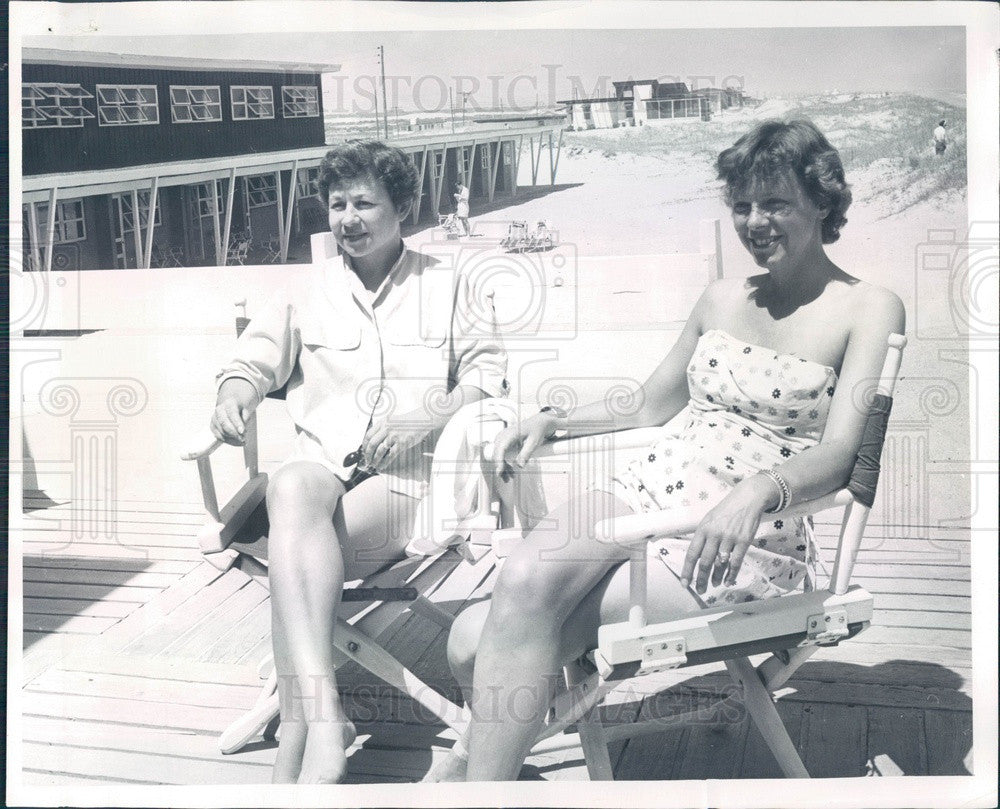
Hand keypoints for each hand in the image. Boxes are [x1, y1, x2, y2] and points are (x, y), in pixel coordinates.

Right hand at [210, 378, 258, 445]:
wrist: (231, 405)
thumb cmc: (240, 407)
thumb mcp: (247, 410)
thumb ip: (245, 419)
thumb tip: (242, 431)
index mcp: (229, 403)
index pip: (232, 414)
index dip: (237, 423)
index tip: (242, 432)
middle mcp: (219, 410)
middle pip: (224, 424)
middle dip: (234, 433)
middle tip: (243, 439)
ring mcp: (214, 418)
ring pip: (221, 431)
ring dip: (232, 438)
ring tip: (242, 440)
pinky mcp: (213, 426)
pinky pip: (219, 436)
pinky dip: (228, 441)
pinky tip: (236, 442)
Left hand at [361, 412, 432, 472]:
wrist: (422, 419)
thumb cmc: (409, 421)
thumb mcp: (393, 421)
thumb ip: (384, 428)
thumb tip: (376, 440)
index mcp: (383, 422)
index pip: (368, 435)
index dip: (364, 445)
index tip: (364, 451)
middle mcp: (387, 428)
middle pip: (372, 444)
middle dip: (368, 454)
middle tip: (367, 460)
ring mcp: (394, 436)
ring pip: (380, 451)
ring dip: (375, 460)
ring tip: (374, 465)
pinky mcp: (402, 443)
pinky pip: (390, 455)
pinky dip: (384, 462)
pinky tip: (382, 466)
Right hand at [490, 413, 557, 480]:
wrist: (538, 423)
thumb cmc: (536, 431)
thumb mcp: (534, 442)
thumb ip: (526, 453)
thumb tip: (520, 466)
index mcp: (510, 434)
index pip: (501, 448)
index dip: (499, 461)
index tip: (500, 471)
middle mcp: (503, 435)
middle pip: (497, 454)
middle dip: (501, 467)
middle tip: (508, 479)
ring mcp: (502, 438)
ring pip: (498, 455)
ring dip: (502, 467)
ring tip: (509, 478)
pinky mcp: (504, 441)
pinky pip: (501, 453)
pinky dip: (504, 462)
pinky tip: (510, 470)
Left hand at [680, 476, 772, 593]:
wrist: (747, 499)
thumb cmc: (726, 510)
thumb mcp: (709, 519)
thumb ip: (703, 536)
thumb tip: (697, 556)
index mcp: (703, 529)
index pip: (692, 553)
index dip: (687, 570)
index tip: (684, 584)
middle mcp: (714, 534)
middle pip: (705, 562)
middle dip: (701, 579)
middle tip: (700, 590)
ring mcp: (729, 538)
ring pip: (720, 564)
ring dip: (716, 577)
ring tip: (714, 585)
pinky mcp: (743, 541)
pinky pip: (736, 562)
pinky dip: (731, 574)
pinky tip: (728, 581)